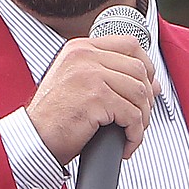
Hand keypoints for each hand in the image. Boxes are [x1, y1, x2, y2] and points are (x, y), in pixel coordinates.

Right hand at [25, 35, 158, 164]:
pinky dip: (135, 134)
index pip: (129, 44)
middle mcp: (84, 56)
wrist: (33, 139)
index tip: (148, 87)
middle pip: (139, 68)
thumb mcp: (80, 85)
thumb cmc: (54, 117)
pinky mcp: (96, 97)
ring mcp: (90, 74)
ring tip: (132, 133)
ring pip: (139, 92)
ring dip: (142, 118)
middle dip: (146, 98)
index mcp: (80, 48)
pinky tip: (127, 143)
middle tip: (139, 119)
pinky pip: (132, 115)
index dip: (147, 65)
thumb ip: (112, 77)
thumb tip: (154, 85)